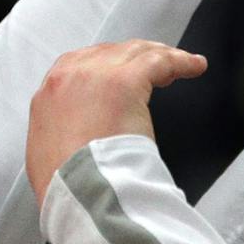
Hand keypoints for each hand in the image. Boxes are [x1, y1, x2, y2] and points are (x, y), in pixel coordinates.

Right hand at [27, 41, 208, 203]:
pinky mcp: (125, 81)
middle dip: (134, 57)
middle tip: (157, 68)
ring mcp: (96, 75)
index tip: (124, 72)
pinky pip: (160, 60)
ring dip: (158, 56)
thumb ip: (63, 135)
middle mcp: (68, 77)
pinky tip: (195, 66)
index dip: (108, 65)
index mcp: (48, 97)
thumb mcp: (50, 156)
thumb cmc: (67, 185)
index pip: (80, 64)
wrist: (79, 191)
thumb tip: (78, 140)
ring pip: (135, 52)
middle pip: (110, 52)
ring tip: (178, 64)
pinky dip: (180, 61)